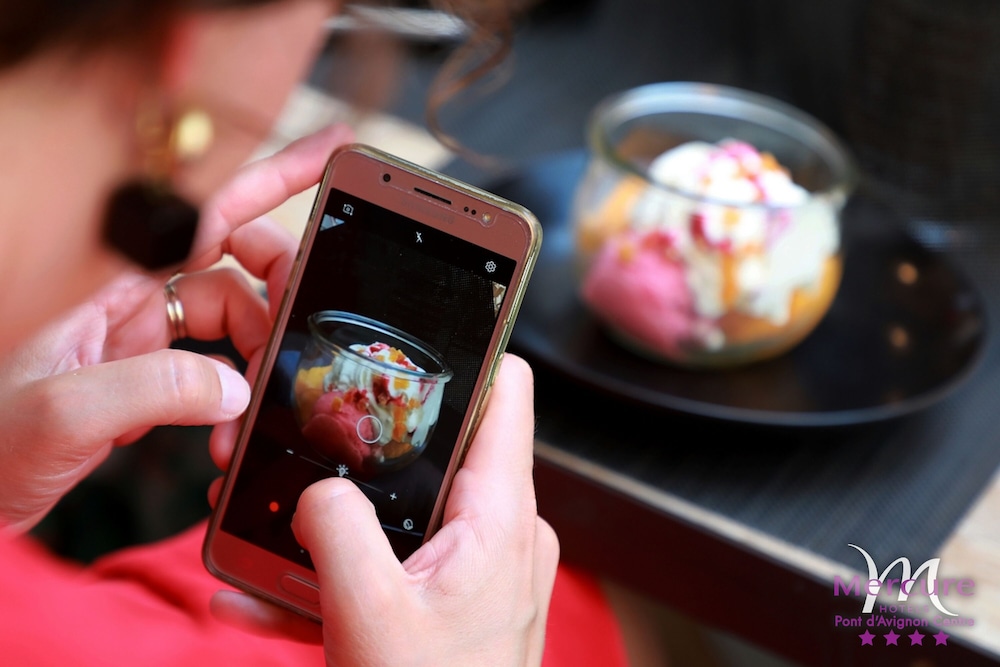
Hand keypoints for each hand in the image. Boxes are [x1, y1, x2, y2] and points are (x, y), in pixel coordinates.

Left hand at [0, 124, 353, 533]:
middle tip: (297, 348)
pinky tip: (224, 436)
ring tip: (244, 422)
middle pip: (237, 265)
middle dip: (279, 300)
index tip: (333, 156)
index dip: (276, 175)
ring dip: (257, 369)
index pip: (209, 208)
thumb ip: (152, 391)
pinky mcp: (148, 376)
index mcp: (109, 278)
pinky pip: (217, 369)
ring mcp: (141, 337)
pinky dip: (234, 400)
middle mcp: (130, 296)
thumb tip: (237, 388)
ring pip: (235, 322)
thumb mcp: (62, 413)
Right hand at [211, 354, 559, 666]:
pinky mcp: (468, 596)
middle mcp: (509, 531)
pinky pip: (414, 554)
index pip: (509, 392)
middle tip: (319, 429)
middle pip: (450, 443)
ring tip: (289, 516)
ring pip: (422, 502)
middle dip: (383, 438)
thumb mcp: (367, 613)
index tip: (422, 324)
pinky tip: (290, 583)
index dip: (471, 348)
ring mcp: (491, 565)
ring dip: (360, 509)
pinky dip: (363, 559)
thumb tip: (314, 490)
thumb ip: (334, 529)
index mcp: (503, 516)